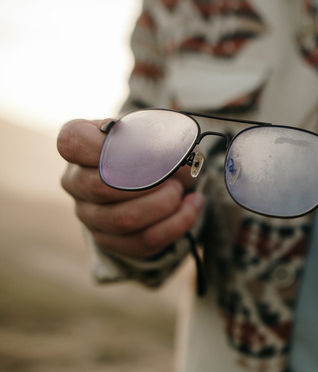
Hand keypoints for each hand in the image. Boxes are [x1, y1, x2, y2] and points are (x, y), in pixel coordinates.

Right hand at [57, 119, 203, 258]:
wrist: (158, 176)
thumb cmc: (151, 147)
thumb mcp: (155, 131)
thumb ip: (159, 136)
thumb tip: (169, 155)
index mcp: (78, 147)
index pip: (72, 142)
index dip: (104, 145)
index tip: (136, 145)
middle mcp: (76, 182)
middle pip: (101, 187)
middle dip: (148, 181)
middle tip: (171, 174)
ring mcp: (89, 215)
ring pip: (124, 219)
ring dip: (164, 204)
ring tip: (181, 190)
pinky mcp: (110, 240)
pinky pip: (144, 240)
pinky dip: (176, 223)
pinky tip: (191, 205)